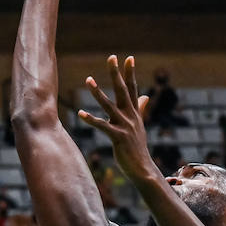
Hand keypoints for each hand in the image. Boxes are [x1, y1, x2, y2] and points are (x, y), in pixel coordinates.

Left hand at [77, 55, 156, 183]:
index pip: (131, 88)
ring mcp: (124, 126)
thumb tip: (145, 96)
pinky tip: (80, 113)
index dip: (129, 73)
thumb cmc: (137, 146)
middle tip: (111, 57)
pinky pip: (102, 126)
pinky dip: (91, 119)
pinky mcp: (118, 137)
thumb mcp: (139, 124)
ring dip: (98, 93)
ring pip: (109, 105)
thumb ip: (140, 108)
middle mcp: (130, 116)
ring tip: (88, 80)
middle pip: (122, 90)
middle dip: (116, 74)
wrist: (142, 168)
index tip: (128, 58)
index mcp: (133, 112)